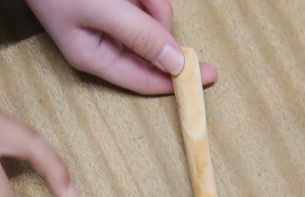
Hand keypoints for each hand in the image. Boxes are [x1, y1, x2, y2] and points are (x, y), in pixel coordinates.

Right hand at [25, 0, 216, 93]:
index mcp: (95, 57)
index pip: (144, 80)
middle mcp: (104, 41)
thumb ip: (139, 36)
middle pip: (153, 43)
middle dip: (156, 19)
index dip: (177, 80)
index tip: (209, 75)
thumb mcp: (101, 9)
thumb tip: (176, 64)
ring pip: (153, 14)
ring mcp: (110, 17)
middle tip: (144, 0)